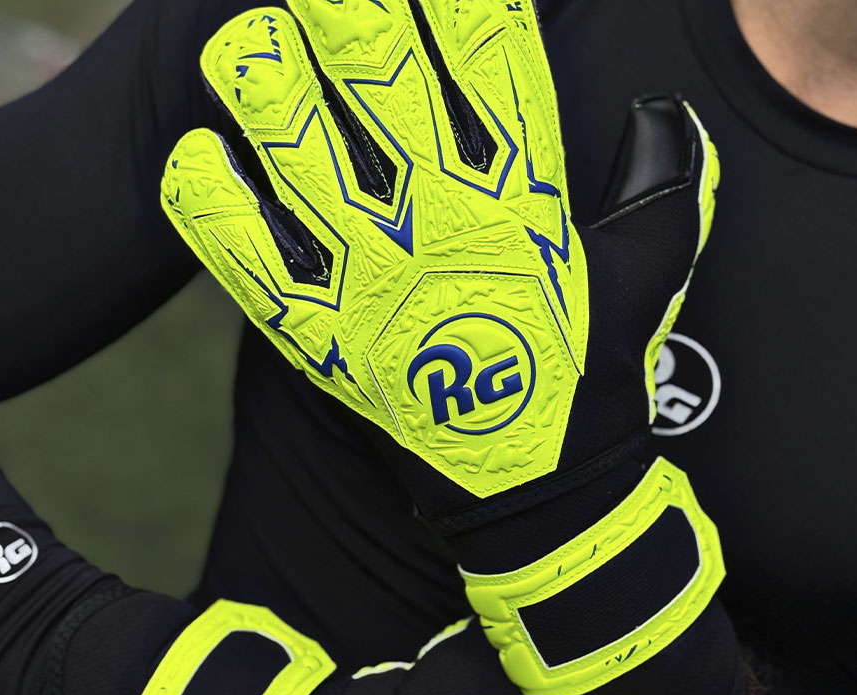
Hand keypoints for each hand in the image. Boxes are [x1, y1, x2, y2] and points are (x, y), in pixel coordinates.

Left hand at [161, 1, 725, 694]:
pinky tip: (194, 158)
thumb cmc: (588, 377)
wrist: (528, 485)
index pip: (487, 52)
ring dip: (260, 81)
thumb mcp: (649, 275)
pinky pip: (246, 258)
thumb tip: (661, 119)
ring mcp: (371, 277)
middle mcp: (438, 220)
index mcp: (521, 194)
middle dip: (343, 5)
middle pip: (377, 76)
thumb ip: (662, 187)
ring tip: (240, 46)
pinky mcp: (320, 335)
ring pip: (297, 150)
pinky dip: (209, 204)